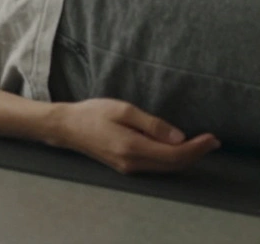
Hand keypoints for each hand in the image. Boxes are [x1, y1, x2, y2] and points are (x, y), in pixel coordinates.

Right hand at [49, 98, 220, 173]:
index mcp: (133, 147)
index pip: (175, 154)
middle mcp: (132, 162)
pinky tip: (177, 149)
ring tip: (200, 145)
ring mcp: (129, 167)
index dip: (196, 148)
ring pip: (166, 168)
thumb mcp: (123, 109)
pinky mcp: (125, 166)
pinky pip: (156, 166)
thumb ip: (152, 124)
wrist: (66, 127)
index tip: (211, 138)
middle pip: (174, 164)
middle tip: (212, 141)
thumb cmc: (92, 113)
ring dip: (185, 158)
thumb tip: (179, 137)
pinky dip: (172, 159)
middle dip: (196, 154)